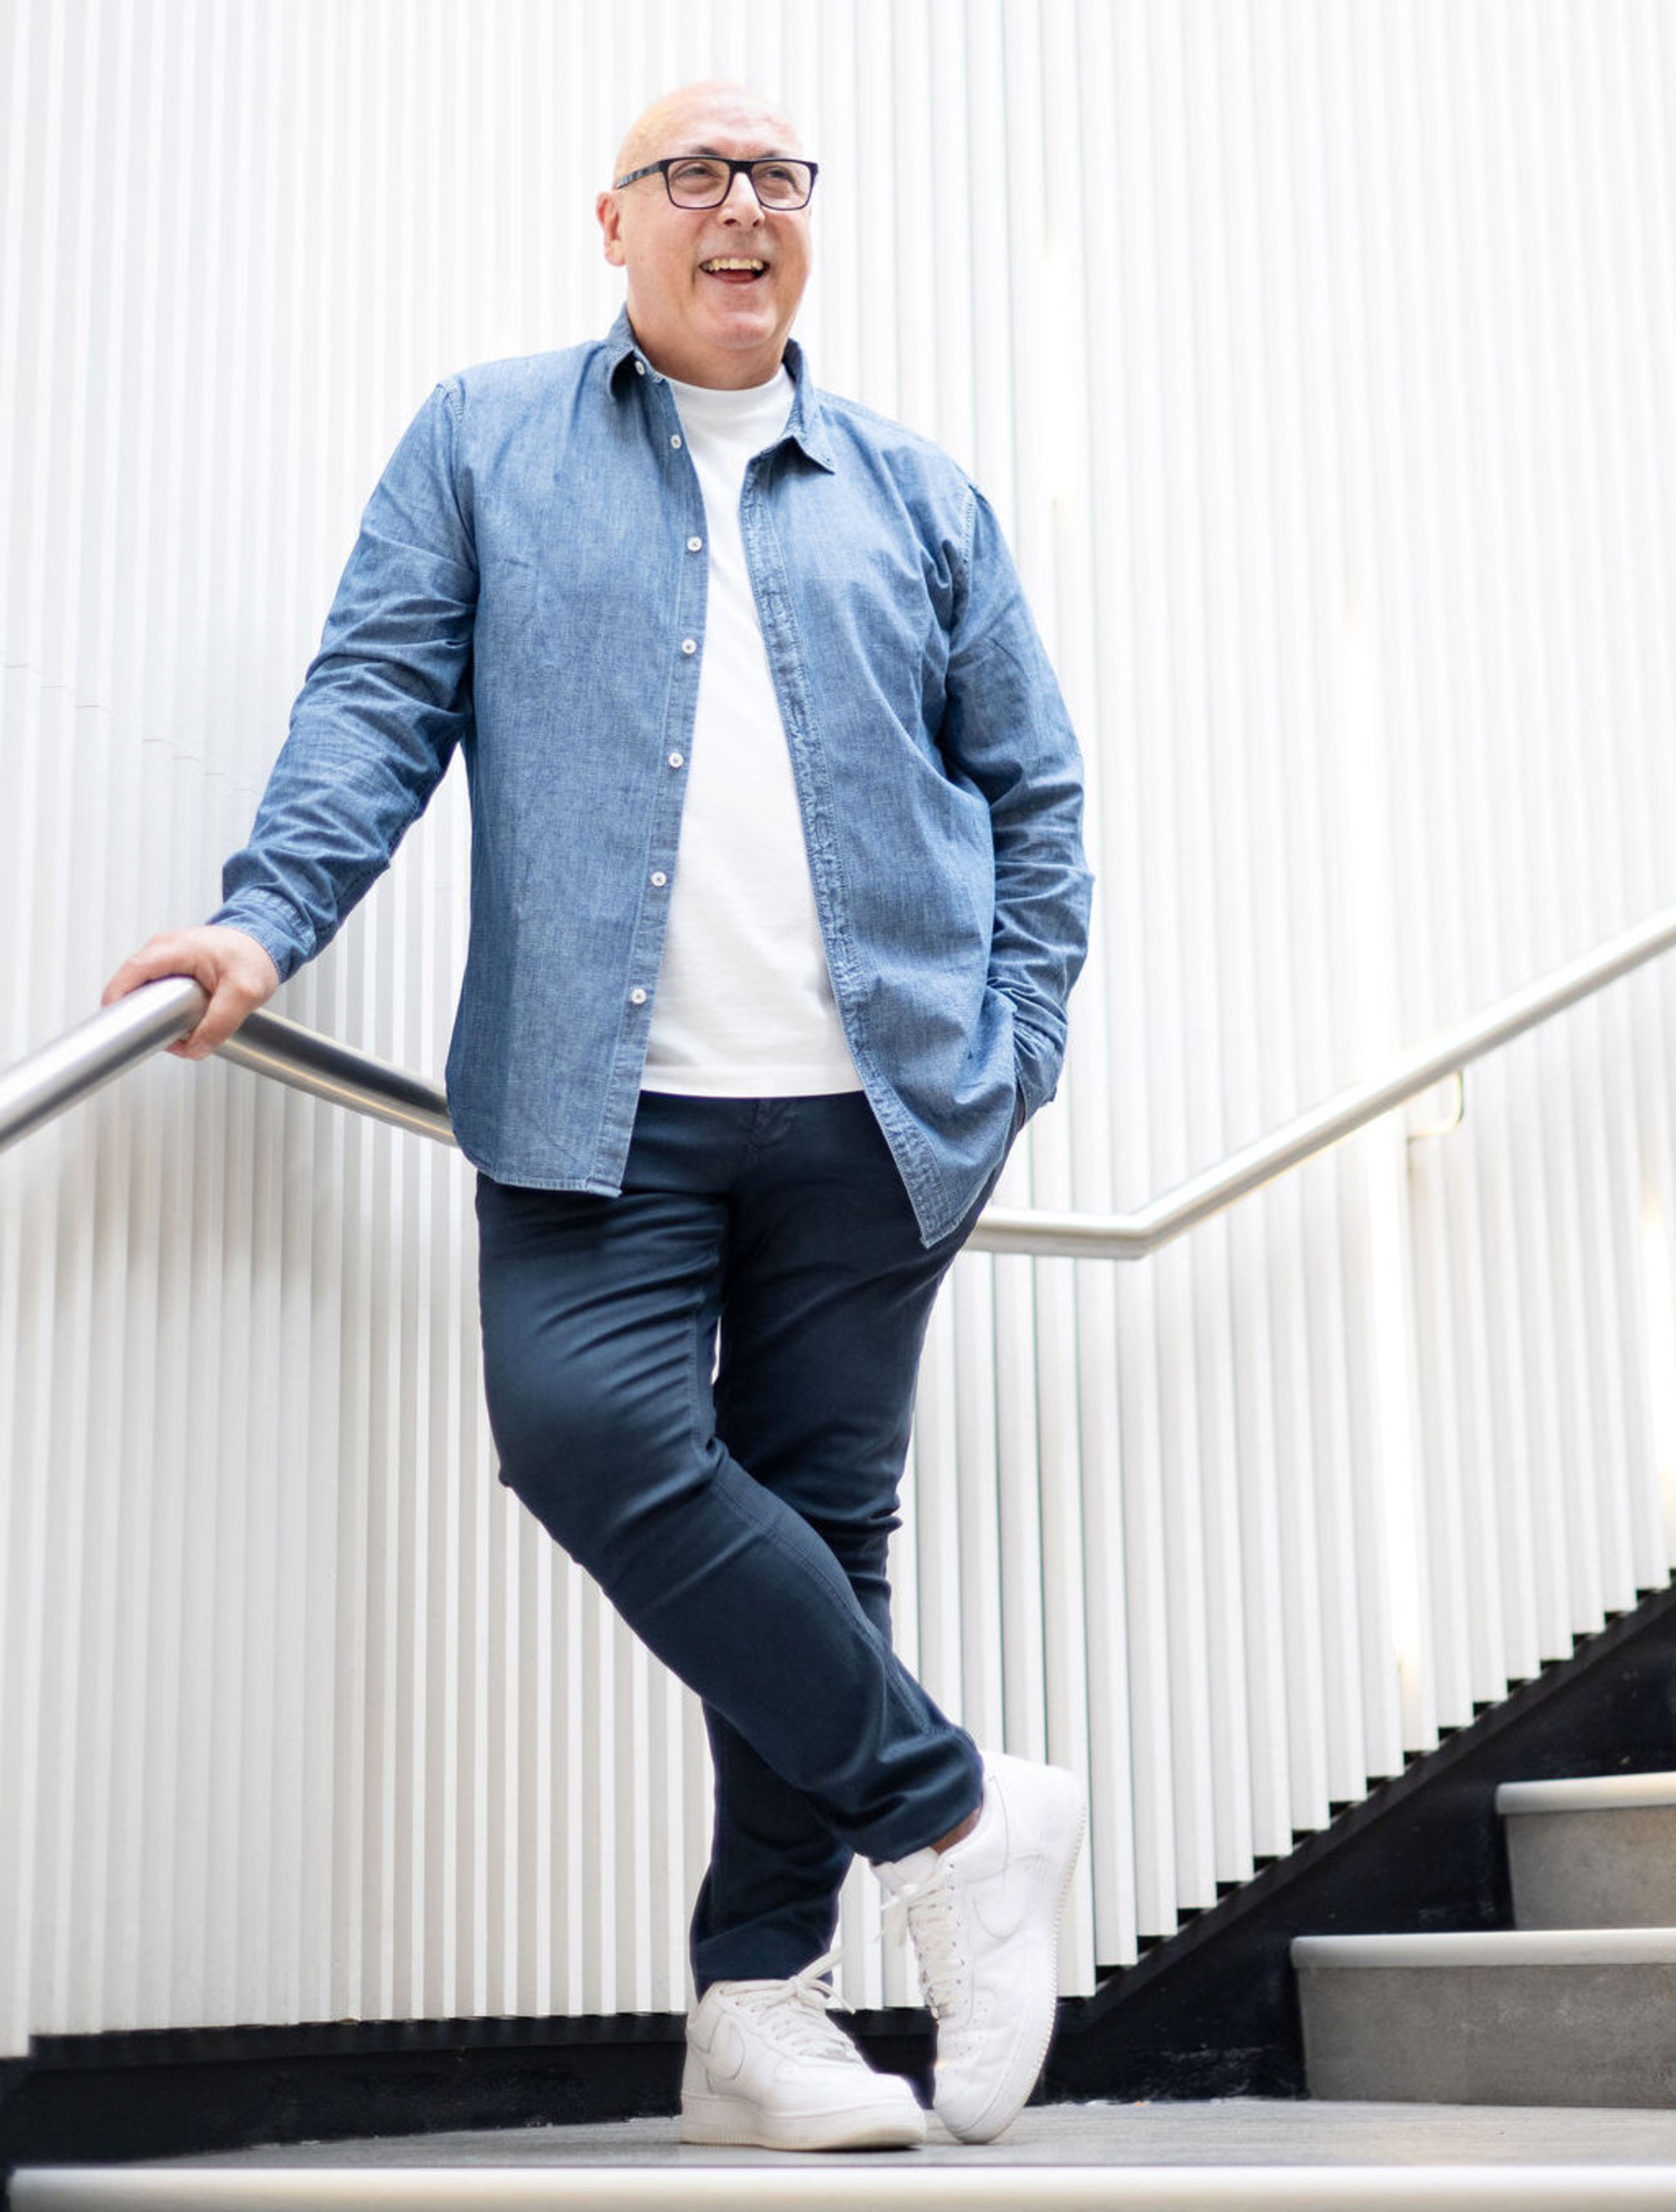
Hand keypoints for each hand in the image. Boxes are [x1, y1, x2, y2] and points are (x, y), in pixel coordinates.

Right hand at [101, 925, 281, 1060]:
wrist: (265, 942)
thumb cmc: (255, 957)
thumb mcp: (244, 993)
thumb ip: (220, 1023)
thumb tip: (195, 1048)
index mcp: (172, 949)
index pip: (131, 975)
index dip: (119, 1002)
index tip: (121, 1028)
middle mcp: (162, 950)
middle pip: (132, 987)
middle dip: (143, 1016)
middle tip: (165, 1036)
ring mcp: (164, 959)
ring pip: (145, 994)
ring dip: (157, 1016)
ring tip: (181, 1030)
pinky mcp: (171, 970)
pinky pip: (157, 994)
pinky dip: (165, 1011)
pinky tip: (184, 1021)